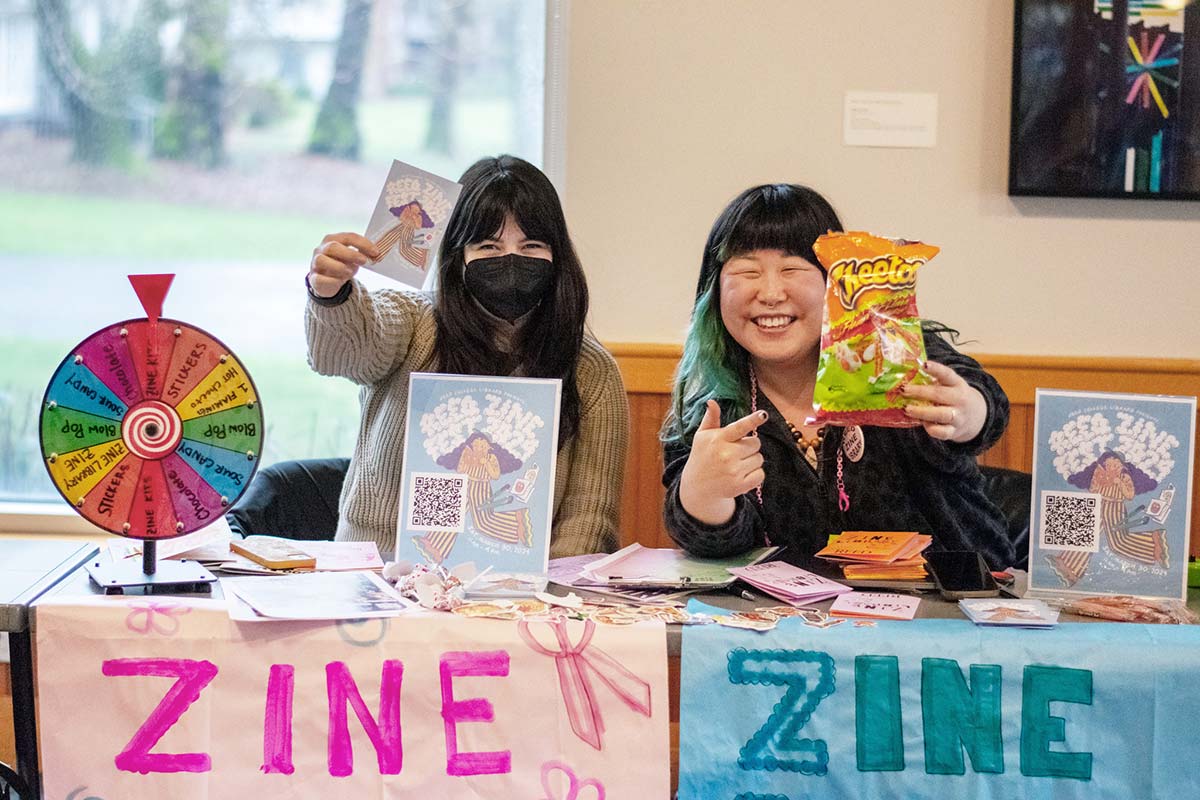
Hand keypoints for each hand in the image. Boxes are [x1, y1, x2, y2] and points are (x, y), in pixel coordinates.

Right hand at [308, 232, 378, 297]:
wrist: (327, 281)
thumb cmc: (342, 265)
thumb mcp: (352, 258)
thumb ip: (362, 254)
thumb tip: (375, 255)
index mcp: (332, 240)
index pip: (347, 237)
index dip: (362, 243)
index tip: (376, 252)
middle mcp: (321, 249)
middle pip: (333, 247)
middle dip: (351, 254)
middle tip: (363, 261)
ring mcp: (315, 263)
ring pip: (322, 260)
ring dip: (339, 266)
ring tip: (350, 272)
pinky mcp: (314, 278)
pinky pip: (320, 278)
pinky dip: (333, 280)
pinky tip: (341, 281)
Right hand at [678, 400, 769, 524]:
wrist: (697, 487)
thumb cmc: (702, 457)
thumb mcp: (702, 437)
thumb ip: (711, 419)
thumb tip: (712, 402)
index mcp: (718, 439)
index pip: (739, 427)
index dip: (753, 420)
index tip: (763, 415)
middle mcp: (726, 454)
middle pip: (755, 443)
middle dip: (749, 446)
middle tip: (736, 451)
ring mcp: (733, 471)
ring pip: (759, 458)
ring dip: (752, 460)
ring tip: (737, 464)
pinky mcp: (740, 485)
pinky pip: (761, 474)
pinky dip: (755, 474)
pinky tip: (742, 474)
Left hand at [902, 360, 986, 442]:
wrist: (975, 416)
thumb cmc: (953, 397)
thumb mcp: (949, 385)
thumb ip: (932, 382)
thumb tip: (905, 376)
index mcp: (957, 384)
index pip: (947, 374)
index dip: (936, 369)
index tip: (924, 365)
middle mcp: (960, 399)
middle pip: (940, 394)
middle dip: (920, 392)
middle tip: (904, 390)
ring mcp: (958, 416)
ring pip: (941, 414)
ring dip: (922, 412)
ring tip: (907, 409)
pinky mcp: (954, 431)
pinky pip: (942, 432)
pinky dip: (931, 428)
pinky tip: (922, 423)